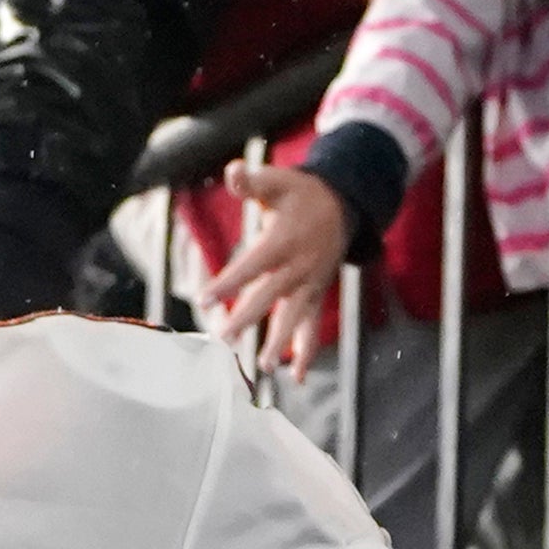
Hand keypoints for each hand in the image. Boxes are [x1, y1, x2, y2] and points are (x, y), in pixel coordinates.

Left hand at [198, 157, 353, 374]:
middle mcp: (299, 267)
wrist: (344, 204)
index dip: (228, 282)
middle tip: (224, 337)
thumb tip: (233, 171)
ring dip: (281, 342)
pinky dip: (306, 351)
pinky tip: (295, 376)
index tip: (204, 299)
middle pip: (270, 296)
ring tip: (265, 366)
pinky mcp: (317, 294)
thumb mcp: (278, 181)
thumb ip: (252, 181)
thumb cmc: (302, 193)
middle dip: (247, 317)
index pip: (252, 265)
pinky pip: (312, 325)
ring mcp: (311, 284)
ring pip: (294, 317)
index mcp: (283, 241)